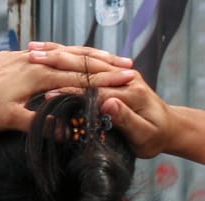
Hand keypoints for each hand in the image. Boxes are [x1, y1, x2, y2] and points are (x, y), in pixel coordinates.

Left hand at [0, 46, 136, 133]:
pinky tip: (67, 56)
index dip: (104, 81)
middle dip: (104, 64)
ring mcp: (23, 57)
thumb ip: (38, 124)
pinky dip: (63, 54)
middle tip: (129, 66)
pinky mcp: (12, 58)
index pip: (78, 78)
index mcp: (37, 76)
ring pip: (62, 53)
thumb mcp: (9, 121)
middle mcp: (34, 61)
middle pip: (76, 60)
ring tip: (106, 58)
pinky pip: (45, 53)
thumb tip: (65, 132)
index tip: (126, 82)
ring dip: (85, 57)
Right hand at [28, 42, 170, 157]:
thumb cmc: (154, 137)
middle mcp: (126, 80)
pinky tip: (54, 62)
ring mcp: (120, 79)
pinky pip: (90, 71)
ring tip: (39, 58)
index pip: (95, 90)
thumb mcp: (143, 133)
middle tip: (36, 67)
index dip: (71, 92)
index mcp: (132, 93)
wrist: (168, 129)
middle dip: (62, 70)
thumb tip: (109, 103)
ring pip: (88, 67)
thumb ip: (127, 118)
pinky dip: (72, 66)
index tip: (48, 94)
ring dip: (63, 61)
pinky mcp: (115, 82)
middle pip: (89, 73)